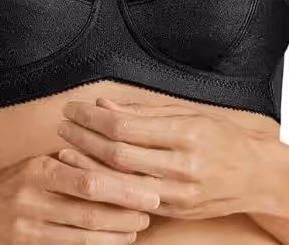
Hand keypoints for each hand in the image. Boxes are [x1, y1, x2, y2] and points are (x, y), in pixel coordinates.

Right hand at [0, 152, 154, 243]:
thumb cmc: (13, 180)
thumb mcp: (38, 162)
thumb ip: (71, 164)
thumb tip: (115, 166)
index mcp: (39, 170)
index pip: (87, 181)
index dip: (121, 190)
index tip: (147, 191)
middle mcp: (33, 199)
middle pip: (89, 211)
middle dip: (124, 215)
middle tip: (149, 213)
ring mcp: (29, 228)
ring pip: (81, 237)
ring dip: (114, 236)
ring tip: (136, 230)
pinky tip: (111, 243)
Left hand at [57, 98, 274, 219]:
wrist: (254, 175)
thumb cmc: (220, 137)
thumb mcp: (187, 114)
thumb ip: (142, 112)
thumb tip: (104, 105)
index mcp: (185, 135)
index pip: (125, 127)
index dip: (92, 118)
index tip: (74, 108)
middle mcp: (181, 166)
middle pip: (116, 154)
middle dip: (83, 138)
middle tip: (63, 124)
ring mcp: (177, 194)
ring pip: (118, 182)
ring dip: (86, 163)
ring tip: (65, 147)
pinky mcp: (173, 211)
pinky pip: (129, 200)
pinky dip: (104, 186)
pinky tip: (87, 172)